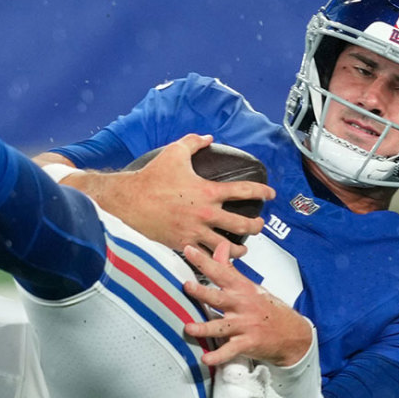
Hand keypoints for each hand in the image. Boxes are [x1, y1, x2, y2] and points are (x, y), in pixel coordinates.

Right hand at [72, 134, 273, 256]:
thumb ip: (194, 143)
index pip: (244, 192)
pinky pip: (205, 257)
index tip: (270, 193)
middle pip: (243, 225)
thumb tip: (208, 138)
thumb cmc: (151, 178)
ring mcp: (195, 232)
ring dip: (240, 249)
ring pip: (227, 247)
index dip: (262, 192)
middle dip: (256, 226)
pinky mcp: (182, 244)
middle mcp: (205, 214)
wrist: (128, 202)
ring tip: (244, 249)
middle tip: (259, 225)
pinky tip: (219, 259)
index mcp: (208, 191)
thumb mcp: (174, 153)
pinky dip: (215, 259)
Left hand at [182, 242, 311, 366]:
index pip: (220, 271)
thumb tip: (220, 246)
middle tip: (187, 286)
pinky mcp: (247, 343)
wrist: (292, 334)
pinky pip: (230, 350)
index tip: (188, 250)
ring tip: (189, 328)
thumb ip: (230, 268)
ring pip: (221, 326)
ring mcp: (244, 325)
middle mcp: (242, 306)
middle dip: (202, 292)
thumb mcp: (250, 286)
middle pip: (219, 297)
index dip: (204, 260)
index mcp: (241, 289)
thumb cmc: (268, 308)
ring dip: (205, 327)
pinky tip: (206, 358)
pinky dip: (218, 356)